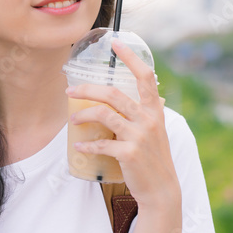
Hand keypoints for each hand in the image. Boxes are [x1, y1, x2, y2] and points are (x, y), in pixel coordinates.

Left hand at [66, 39, 180, 208]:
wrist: (162, 189)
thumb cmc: (154, 157)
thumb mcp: (155, 130)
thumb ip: (142, 113)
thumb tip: (123, 98)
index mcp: (155, 110)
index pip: (145, 76)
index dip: (130, 58)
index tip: (116, 43)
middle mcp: (148, 119)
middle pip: (113, 93)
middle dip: (87, 89)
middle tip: (70, 90)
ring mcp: (139, 136)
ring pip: (104, 114)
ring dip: (83, 114)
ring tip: (73, 119)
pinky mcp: (129, 153)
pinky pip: (101, 143)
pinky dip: (87, 144)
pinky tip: (79, 146)